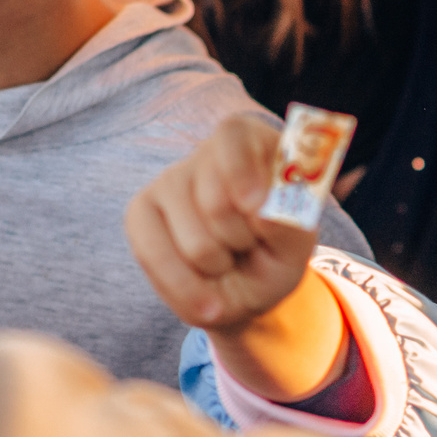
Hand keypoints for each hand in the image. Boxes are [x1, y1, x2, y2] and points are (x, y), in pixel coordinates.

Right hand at [128, 114, 345, 400]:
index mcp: (253, 143)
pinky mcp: (140, 212)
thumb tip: (267, 213)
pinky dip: (186, 289)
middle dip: (241, 242)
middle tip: (251, 245)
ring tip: (228, 261)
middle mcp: (205, 154)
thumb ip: (292, 227)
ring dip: (220, 268)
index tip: (254, 204)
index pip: (234, 136)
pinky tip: (206, 300)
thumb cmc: (274, 251)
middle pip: (216, 202)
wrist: (243, 284)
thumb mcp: (297, 244)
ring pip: (195, 243)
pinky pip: (153, 256)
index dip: (240, 169)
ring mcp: (168, 181)